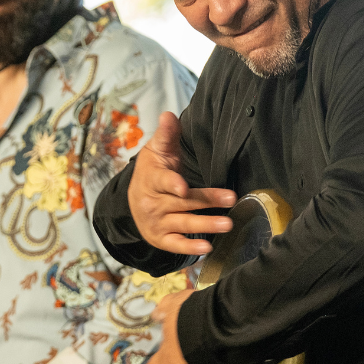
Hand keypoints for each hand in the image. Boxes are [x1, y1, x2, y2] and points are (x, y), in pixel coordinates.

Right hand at [128, 111, 236, 255]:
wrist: (133, 200)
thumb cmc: (152, 171)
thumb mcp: (156, 151)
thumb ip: (167, 134)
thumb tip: (169, 114)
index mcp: (151, 180)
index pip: (162, 181)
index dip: (173, 184)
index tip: (183, 188)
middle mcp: (152, 203)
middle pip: (181, 203)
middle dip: (205, 202)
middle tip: (230, 200)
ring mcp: (156, 223)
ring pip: (182, 224)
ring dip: (205, 225)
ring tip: (227, 224)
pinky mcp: (161, 238)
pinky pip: (175, 245)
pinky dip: (189, 249)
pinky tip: (207, 249)